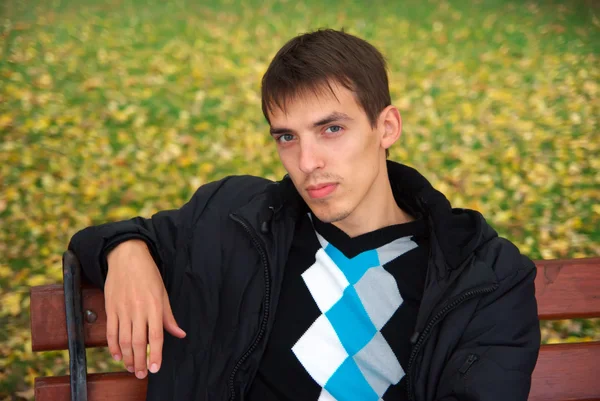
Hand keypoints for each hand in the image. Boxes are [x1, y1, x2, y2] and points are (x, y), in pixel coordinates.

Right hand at [104, 240, 185, 378]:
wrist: (127, 257)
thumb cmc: (148, 274)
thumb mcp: (163, 293)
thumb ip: (169, 317)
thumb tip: (180, 334)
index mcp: (154, 306)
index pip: (156, 336)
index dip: (156, 354)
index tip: (155, 369)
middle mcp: (138, 309)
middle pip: (138, 342)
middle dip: (139, 361)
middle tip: (140, 374)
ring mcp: (123, 309)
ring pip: (124, 340)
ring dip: (126, 357)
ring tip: (130, 368)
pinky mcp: (111, 308)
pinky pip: (111, 332)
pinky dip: (113, 346)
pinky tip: (117, 355)